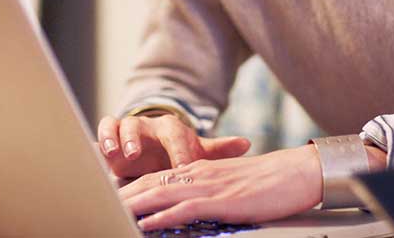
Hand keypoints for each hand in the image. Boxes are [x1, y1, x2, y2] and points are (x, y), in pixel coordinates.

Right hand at [97, 114, 250, 177]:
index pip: (174, 133)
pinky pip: (101, 133)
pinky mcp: (110, 139)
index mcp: (170, 127)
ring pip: (118, 125)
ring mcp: (125, 131)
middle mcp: (146, 126)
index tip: (180, 167)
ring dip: (115, 138)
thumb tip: (246, 143)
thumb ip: (219, 149)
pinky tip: (98, 154)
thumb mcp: (198, 151)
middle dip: (136, 139)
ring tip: (114, 153)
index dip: (177, 150)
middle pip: (140, 124)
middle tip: (136, 154)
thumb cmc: (178, 151)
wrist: (155, 147)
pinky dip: (99, 140)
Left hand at [119, 145, 322, 231]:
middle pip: (150, 183)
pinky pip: (183, 209)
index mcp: (200, 169)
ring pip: (160, 194)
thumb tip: (192, 203)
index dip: (132, 187)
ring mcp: (207, 186)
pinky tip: (145, 224)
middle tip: (99, 202)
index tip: (111, 196)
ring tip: (111, 212)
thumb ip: (209, 188)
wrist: (295, 172)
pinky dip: (161, 217)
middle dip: (123, 195)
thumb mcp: (231, 182)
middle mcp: (198, 174)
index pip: (157, 177)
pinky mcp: (219, 201)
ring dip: (133, 205)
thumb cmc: (268, 181)